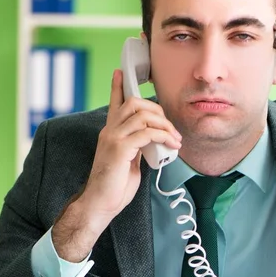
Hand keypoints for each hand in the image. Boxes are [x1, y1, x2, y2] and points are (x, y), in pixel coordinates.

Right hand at [52, 69, 181, 260]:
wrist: (100, 204)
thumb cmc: (115, 187)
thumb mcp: (129, 162)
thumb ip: (138, 147)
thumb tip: (154, 141)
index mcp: (111, 133)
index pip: (115, 104)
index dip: (118, 87)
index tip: (120, 72)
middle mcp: (110, 131)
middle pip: (134, 103)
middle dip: (158, 111)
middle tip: (172, 129)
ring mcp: (113, 138)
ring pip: (142, 115)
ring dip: (164, 125)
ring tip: (174, 140)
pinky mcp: (119, 148)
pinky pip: (146, 133)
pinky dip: (163, 137)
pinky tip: (170, 146)